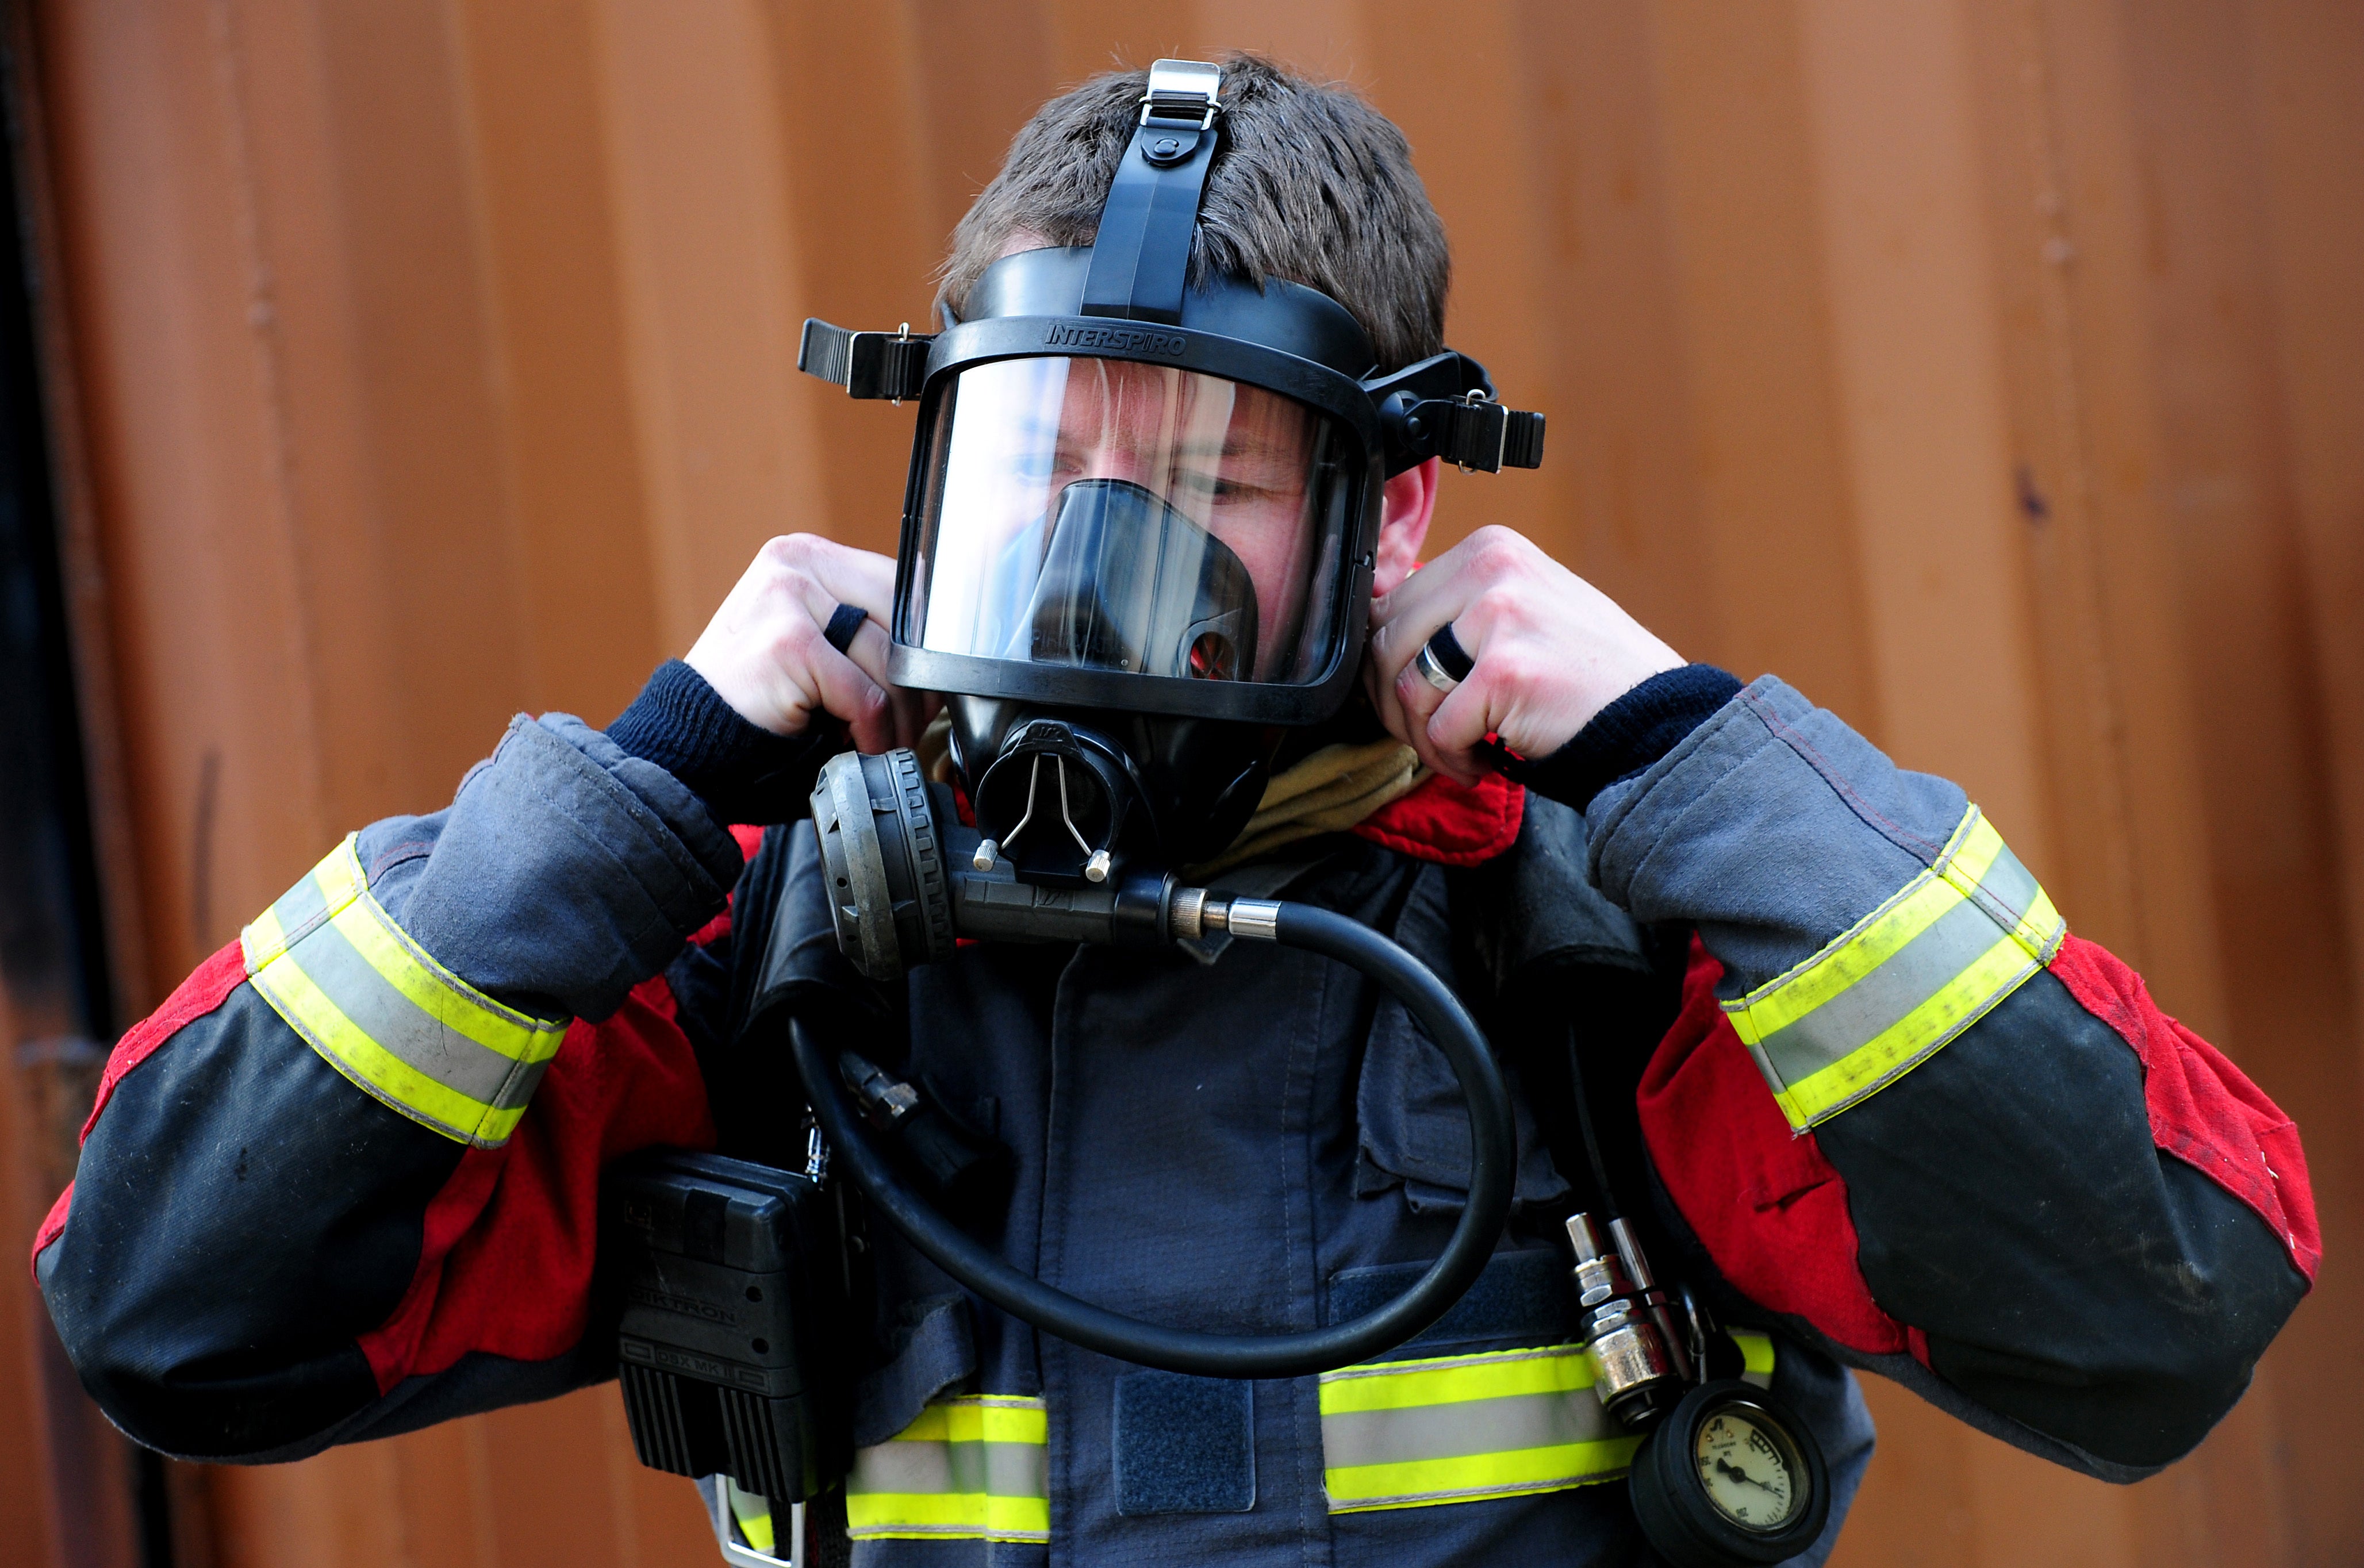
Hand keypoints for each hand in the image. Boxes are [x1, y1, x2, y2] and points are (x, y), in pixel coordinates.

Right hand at [685, 534, 933, 751]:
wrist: (691, 736)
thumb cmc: (760, 694)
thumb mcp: (812, 638)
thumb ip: (860, 624)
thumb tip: (938, 647)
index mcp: (807, 556)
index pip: (900, 586)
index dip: (924, 644)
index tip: (930, 686)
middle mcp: (797, 564)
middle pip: (901, 621)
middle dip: (919, 683)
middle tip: (915, 723)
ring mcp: (788, 598)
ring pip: (887, 662)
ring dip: (900, 717)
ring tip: (887, 741)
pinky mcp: (788, 642)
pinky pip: (864, 696)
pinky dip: (873, 733)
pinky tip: (861, 747)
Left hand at [1365, 526, 1682, 786]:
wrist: (1655, 717)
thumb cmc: (1585, 676)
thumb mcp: (1522, 612)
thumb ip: (1456, 611)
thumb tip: (1377, 631)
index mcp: (1489, 548)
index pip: (1390, 606)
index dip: (1389, 666)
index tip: (1412, 699)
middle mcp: (1490, 569)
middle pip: (1386, 647)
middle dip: (1397, 708)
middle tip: (1434, 737)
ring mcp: (1498, 616)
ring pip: (1405, 690)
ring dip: (1425, 740)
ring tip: (1464, 752)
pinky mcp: (1504, 671)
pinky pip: (1439, 729)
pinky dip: (1454, 759)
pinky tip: (1485, 762)